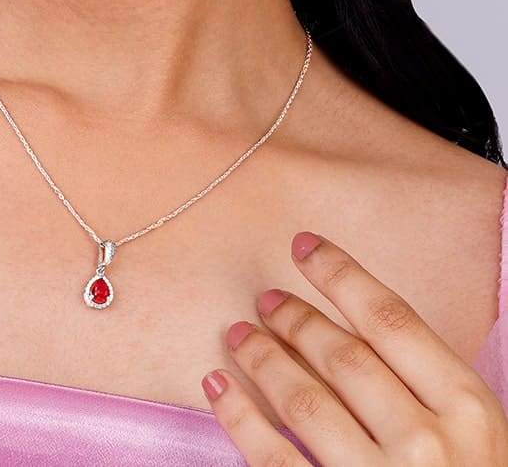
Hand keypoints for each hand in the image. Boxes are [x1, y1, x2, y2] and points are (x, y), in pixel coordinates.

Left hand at [200, 231, 507, 465]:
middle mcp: (427, 444)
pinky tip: (218, 386)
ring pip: (304, 399)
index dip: (341, 274)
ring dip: (262, 357)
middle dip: (296, 318)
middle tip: (266, 299)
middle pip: (342, 356)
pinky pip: (272, 457)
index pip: (391, 319)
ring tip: (237, 334)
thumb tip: (349, 320)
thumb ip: (423, 382)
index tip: (305, 245)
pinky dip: (239, 416)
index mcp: (468, 409)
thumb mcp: (472, 433)